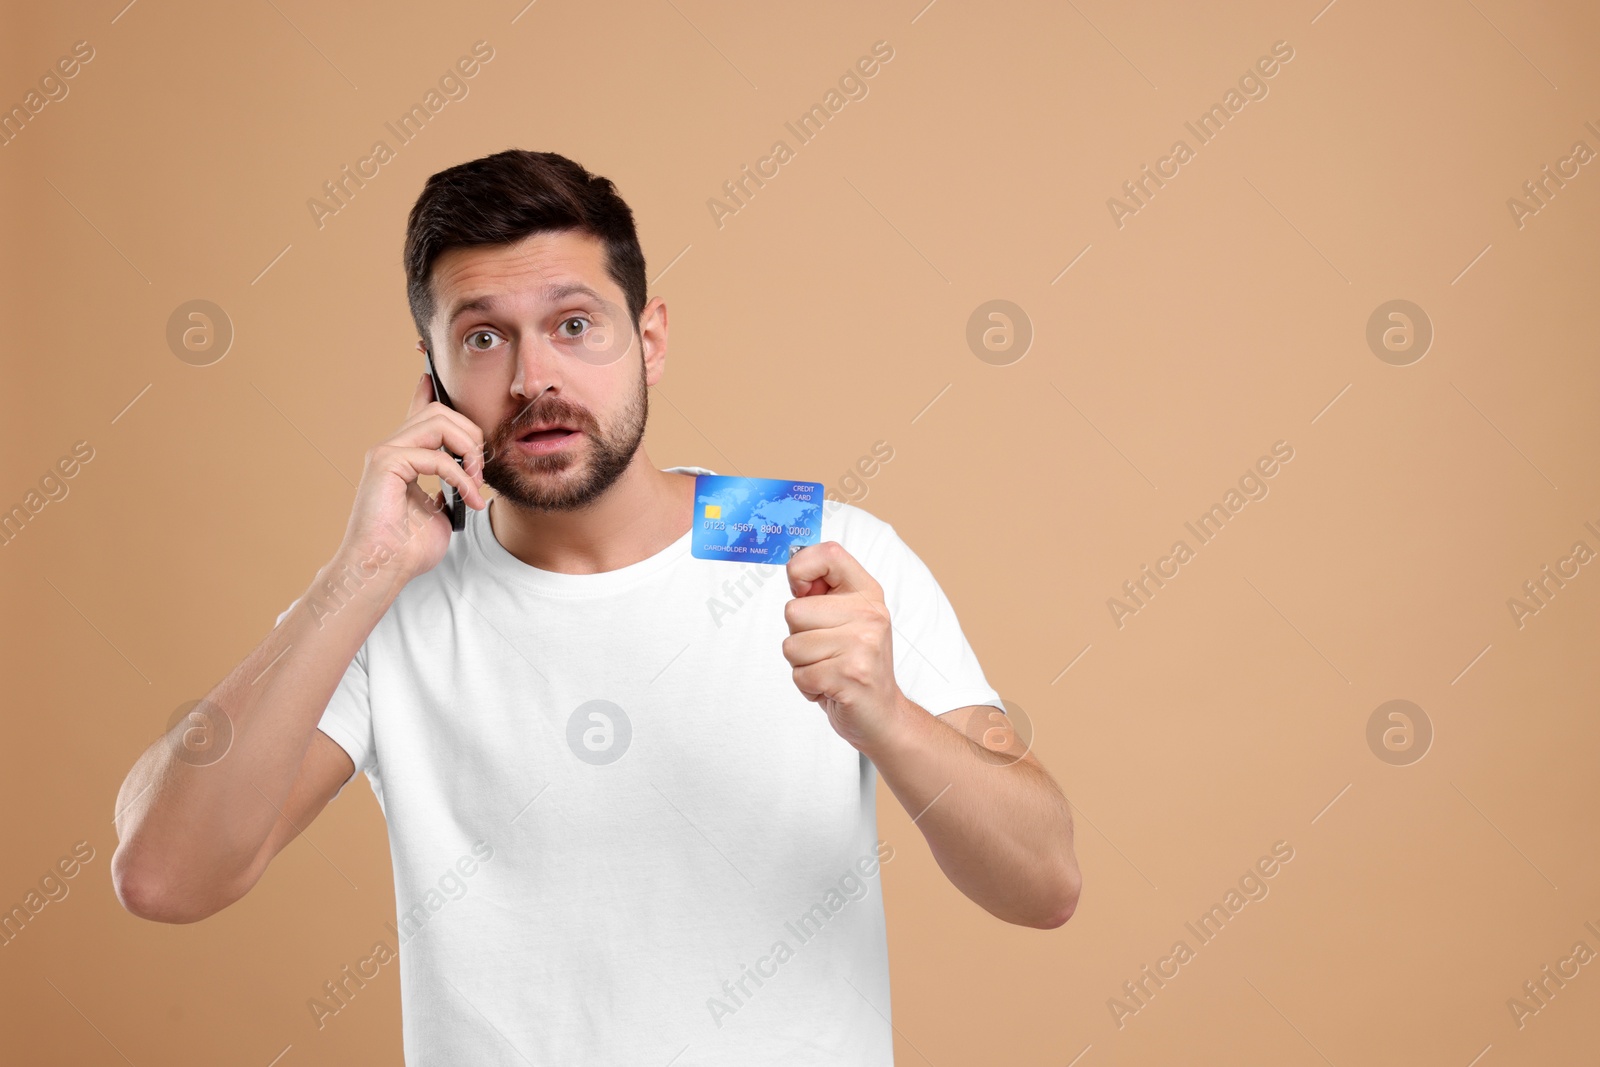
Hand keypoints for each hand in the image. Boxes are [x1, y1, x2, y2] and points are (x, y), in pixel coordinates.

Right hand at [334, 372, 488, 584]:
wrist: (381, 570)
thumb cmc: (406, 549)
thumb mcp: (438, 511)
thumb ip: (449, 488)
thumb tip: (467, 480)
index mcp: (403, 456)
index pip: (420, 411)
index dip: (432, 389)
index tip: (441, 377)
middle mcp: (392, 448)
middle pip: (441, 410)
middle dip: (472, 433)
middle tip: (480, 470)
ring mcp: (386, 453)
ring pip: (438, 421)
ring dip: (468, 448)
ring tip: (475, 481)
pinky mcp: (385, 464)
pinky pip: (435, 455)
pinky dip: (459, 477)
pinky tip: (467, 498)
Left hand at [782, 541, 906, 750]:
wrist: (884, 715)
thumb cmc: (855, 664)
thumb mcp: (846, 620)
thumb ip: (821, 594)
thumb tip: (792, 565)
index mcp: (867, 593)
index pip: (828, 554)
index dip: (800, 568)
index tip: (802, 591)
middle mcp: (869, 614)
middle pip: (794, 611)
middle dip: (798, 636)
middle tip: (825, 651)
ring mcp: (863, 644)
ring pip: (792, 646)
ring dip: (802, 665)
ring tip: (829, 669)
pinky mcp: (851, 675)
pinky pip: (800, 675)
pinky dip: (807, 687)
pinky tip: (830, 687)